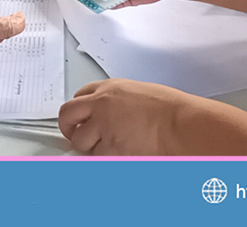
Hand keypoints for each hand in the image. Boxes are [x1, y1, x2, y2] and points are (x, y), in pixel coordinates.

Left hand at [59, 79, 200, 154]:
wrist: (179, 125)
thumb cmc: (169, 110)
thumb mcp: (138, 93)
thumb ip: (116, 101)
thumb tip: (108, 114)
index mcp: (109, 88)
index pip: (80, 95)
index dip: (79, 109)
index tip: (80, 116)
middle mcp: (100, 105)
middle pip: (68, 114)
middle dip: (68, 126)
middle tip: (74, 134)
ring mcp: (102, 127)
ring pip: (79, 140)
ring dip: (88, 146)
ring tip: (105, 147)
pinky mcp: (108, 148)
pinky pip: (96, 157)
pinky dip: (103, 158)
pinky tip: (117, 154)